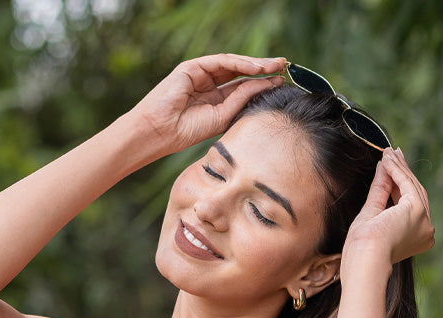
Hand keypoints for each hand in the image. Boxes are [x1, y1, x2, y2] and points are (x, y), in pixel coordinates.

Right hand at [128, 54, 286, 156]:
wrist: (158, 132)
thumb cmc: (184, 133)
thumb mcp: (220, 118)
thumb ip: (240, 101)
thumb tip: (263, 86)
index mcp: (214, 100)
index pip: (242, 87)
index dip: (261, 84)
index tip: (281, 83)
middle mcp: (208, 84)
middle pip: (240, 72)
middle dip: (262, 69)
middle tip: (284, 68)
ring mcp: (200, 74)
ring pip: (233, 64)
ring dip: (255, 63)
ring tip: (274, 66)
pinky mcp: (193, 67)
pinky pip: (222, 61)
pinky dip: (240, 62)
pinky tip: (255, 67)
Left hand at [342, 149, 434, 272]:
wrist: (365, 259)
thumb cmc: (362, 248)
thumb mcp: (372, 214)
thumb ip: (380, 190)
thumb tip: (383, 166)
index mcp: (417, 238)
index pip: (408, 205)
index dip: (399, 184)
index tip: (391, 167)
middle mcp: (426, 231)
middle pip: (414, 193)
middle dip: (402, 172)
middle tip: (392, 154)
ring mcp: (424, 220)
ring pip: (412, 186)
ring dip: (398, 168)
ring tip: (387, 153)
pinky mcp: (417, 210)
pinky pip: (407, 183)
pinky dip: (396, 170)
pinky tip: (387, 160)